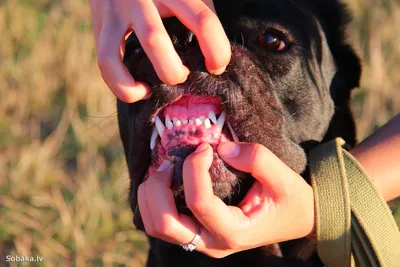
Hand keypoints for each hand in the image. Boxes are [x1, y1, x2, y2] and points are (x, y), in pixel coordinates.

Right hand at [88, 0, 230, 102]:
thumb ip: (201, 16)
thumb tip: (216, 57)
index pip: (202, 21)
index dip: (217, 52)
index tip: (217, 67)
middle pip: (154, 41)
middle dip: (172, 71)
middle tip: (183, 76)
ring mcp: (115, 11)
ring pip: (117, 54)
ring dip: (132, 81)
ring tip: (156, 89)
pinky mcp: (100, 25)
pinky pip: (105, 63)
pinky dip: (122, 86)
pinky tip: (141, 90)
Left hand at [137, 142, 314, 257]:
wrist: (296, 219)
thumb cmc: (291, 200)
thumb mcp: (284, 178)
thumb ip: (257, 159)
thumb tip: (219, 147)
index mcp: (234, 232)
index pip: (199, 202)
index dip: (194, 169)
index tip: (204, 147)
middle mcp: (212, 243)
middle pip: (164, 224)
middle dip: (158, 188)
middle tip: (170, 162)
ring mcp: (201, 241)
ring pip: (156, 226)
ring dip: (151, 196)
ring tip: (165, 170)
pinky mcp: (195, 234)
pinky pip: (161, 223)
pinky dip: (154, 201)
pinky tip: (166, 180)